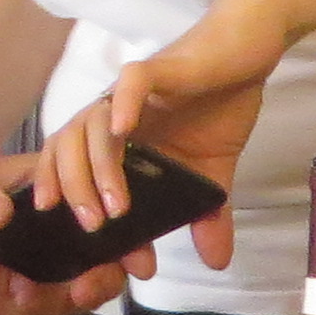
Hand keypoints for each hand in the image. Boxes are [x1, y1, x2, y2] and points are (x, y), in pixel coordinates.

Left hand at [0, 156, 135, 314]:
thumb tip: (0, 211)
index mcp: (35, 188)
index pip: (91, 196)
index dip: (122, 221)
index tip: (133, 251)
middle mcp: (44, 227)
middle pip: (100, 249)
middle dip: (106, 273)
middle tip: (90, 287)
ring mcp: (34, 264)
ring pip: (79, 285)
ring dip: (74, 297)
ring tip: (52, 299)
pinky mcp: (17, 296)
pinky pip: (44, 311)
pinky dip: (36, 313)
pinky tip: (14, 305)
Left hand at [41, 0, 289, 274]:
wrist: (248, 53)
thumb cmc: (221, 105)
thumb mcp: (214, 172)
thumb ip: (209, 215)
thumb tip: (216, 261)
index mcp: (117, 141)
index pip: (75, 173)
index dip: (75, 208)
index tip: (87, 247)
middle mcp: (112, 116)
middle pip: (67, 149)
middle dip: (74, 191)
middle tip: (93, 229)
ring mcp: (130, 92)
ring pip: (90, 123)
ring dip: (98, 166)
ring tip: (116, 205)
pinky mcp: (157, 69)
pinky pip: (129, 85)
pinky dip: (122, 105)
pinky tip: (124, 132)